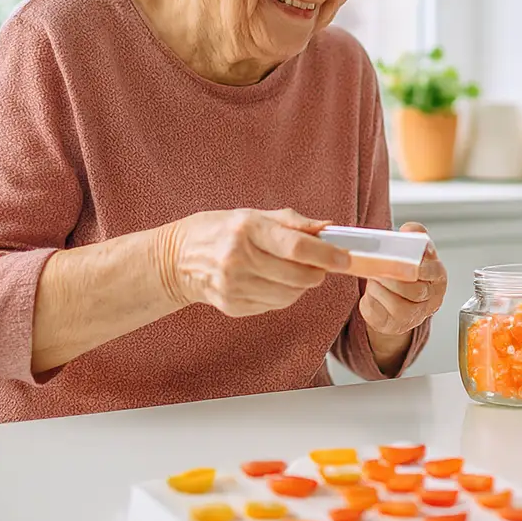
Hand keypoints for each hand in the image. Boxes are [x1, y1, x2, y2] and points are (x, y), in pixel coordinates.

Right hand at [163, 208, 350, 317]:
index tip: (345, 259)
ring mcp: (234, 286)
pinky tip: (273, 281)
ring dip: (302, 285)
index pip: (296, 247)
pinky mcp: (232, 306)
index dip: (326, 255)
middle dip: (318, 272)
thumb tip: (327, 228)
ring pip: (290, 294)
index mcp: (245, 229)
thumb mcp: (251, 214)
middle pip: (297, 275)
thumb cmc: (218, 231)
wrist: (176, 260)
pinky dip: (284, 295)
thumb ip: (292, 222)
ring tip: (294, 271)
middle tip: (322, 264)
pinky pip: (275, 305)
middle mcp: (238, 259)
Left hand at [359, 223, 447, 336]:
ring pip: (396, 304)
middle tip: (377, 267)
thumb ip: (415, 237)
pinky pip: (379, 314)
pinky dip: (370, 302)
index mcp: (438, 278)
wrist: (400, 303)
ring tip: (373, 279)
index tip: (402, 257)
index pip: (431, 271)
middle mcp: (430, 300)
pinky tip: (371, 294)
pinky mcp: (393, 326)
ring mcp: (413, 317)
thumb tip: (410, 228)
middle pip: (413, 290)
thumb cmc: (409, 275)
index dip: (416, 265)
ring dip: (379, 289)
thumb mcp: (416, 253)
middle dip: (392, 277)